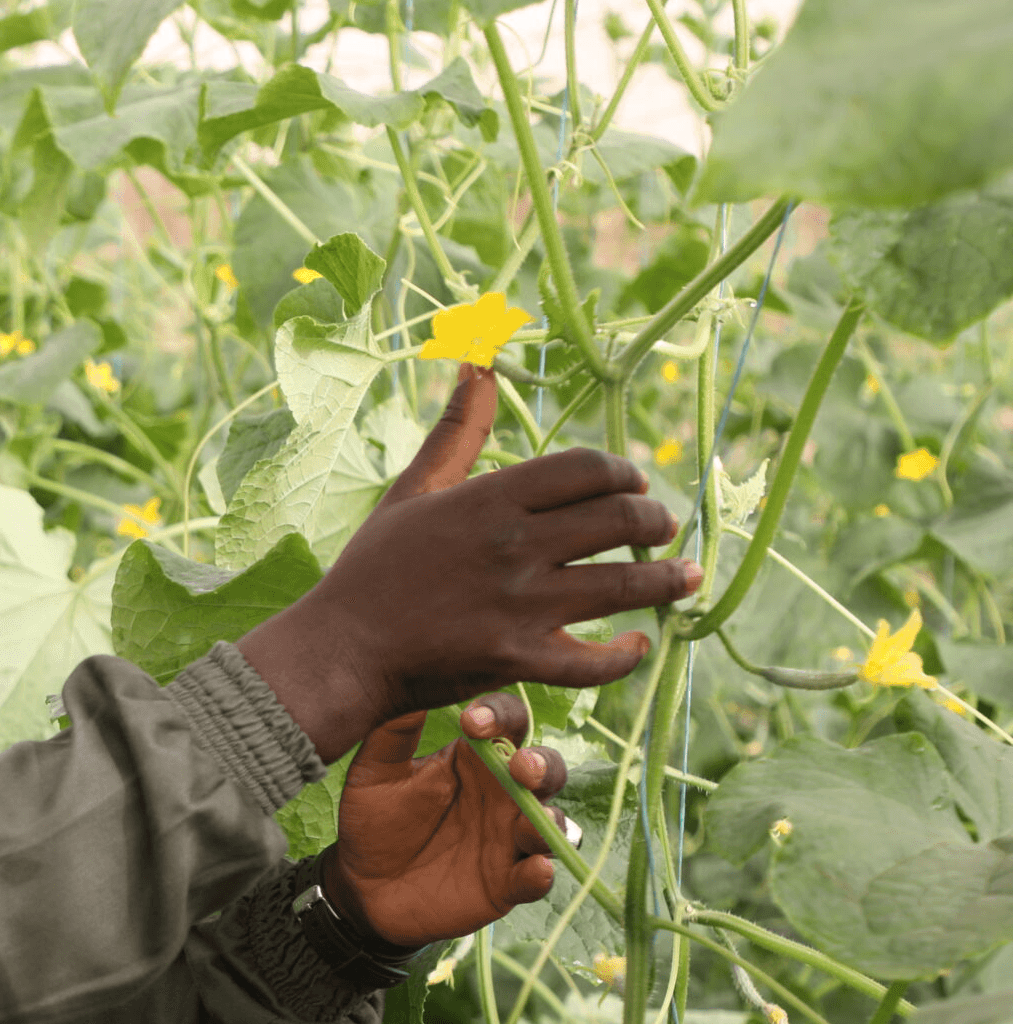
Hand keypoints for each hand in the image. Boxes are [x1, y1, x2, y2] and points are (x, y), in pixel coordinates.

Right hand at [239, 364, 698, 761]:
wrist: (339, 650)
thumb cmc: (372, 568)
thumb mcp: (413, 489)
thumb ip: (458, 430)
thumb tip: (478, 362)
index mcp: (491, 499)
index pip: (589, 469)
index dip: (625, 474)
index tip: (634, 487)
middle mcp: (514, 546)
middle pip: (622, 519)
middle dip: (657, 521)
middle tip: (662, 529)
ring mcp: (520, 605)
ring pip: (625, 585)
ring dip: (667, 579)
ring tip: (684, 577)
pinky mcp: (518, 659)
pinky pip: (594, 661)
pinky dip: (626, 654)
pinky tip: (637, 644)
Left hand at [324, 692, 570, 949]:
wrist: (363, 886)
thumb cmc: (374, 820)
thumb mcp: (373, 773)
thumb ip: (393, 733)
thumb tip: (407, 676)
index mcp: (475, 759)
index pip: (506, 723)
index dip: (498, 715)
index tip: (470, 721)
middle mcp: (504, 794)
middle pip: (546, 769)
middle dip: (542, 765)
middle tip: (520, 766)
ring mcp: (510, 839)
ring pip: (553, 822)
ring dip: (550, 819)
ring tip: (532, 820)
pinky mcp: (508, 883)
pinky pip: (536, 877)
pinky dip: (540, 874)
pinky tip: (536, 870)